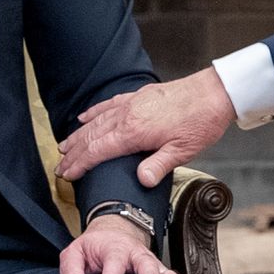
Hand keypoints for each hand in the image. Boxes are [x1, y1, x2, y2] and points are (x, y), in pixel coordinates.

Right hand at [57, 68, 234, 186]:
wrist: (214, 93)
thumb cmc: (201, 122)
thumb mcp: (183, 151)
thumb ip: (158, 166)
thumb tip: (140, 180)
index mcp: (135, 132)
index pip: (98, 151)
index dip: (80, 164)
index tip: (67, 174)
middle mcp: (128, 115)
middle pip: (91, 136)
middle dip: (73, 152)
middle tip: (59, 166)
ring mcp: (132, 103)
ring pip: (96, 120)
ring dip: (78, 134)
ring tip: (63, 146)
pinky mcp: (139, 96)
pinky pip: (109, 104)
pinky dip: (94, 112)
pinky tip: (84, 117)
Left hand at [61, 215, 200, 273]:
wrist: (113, 233)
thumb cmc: (93, 248)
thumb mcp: (74, 252)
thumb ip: (71, 269)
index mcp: (114, 249)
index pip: (112, 264)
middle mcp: (136, 254)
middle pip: (145, 263)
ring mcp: (150, 263)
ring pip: (166, 272)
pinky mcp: (159, 272)